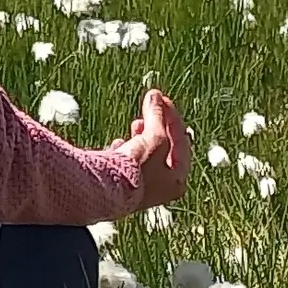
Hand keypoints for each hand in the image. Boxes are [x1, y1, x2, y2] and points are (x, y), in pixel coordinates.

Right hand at [112, 89, 189, 208]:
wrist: (106, 191)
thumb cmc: (136, 170)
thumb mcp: (154, 138)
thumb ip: (156, 115)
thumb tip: (155, 96)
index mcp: (177, 180)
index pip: (181, 142)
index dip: (172, 118)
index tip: (162, 99)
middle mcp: (163, 187)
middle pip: (165, 149)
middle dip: (159, 127)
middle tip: (152, 108)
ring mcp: (142, 187)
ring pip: (147, 155)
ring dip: (143, 136)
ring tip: (136, 123)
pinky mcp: (122, 185)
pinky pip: (128, 163)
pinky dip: (127, 149)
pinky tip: (119, 142)